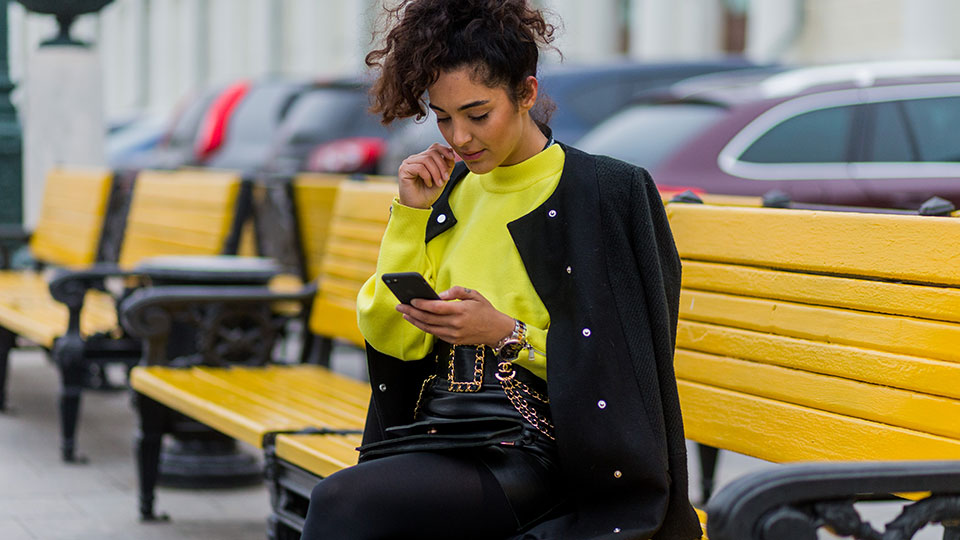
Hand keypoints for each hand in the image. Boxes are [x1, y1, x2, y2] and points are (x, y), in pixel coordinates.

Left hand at [396, 286, 515, 346]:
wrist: (496, 330)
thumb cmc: (485, 310)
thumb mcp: (474, 294)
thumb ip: (456, 291)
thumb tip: (439, 295)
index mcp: (461, 310)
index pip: (436, 308)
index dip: (422, 304)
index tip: (411, 299)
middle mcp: (456, 324)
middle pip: (428, 319)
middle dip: (412, 312)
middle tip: (400, 306)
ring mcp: (454, 334)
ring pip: (429, 328)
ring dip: (415, 321)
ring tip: (405, 314)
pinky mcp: (453, 341)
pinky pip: (435, 334)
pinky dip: (424, 327)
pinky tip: (417, 321)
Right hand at [397, 143, 456, 208]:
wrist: (418, 206)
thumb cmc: (429, 193)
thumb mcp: (442, 178)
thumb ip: (447, 165)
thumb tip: (451, 151)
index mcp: (424, 159)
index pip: (434, 147)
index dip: (444, 150)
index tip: (452, 158)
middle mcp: (415, 159)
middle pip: (432, 153)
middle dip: (442, 166)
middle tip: (446, 178)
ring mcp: (408, 163)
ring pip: (427, 160)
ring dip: (436, 172)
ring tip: (439, 183)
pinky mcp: (404, 169)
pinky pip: (420, 167)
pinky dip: (427, 176)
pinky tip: (428, 184)